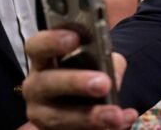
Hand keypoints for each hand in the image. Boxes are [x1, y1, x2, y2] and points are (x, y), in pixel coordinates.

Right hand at [23, 30, 137, 129]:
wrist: (89, 100)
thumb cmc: (90, 71)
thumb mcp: (101, 60)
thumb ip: (108, 60)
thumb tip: (114, 77)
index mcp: (44, 60)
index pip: (37, 46)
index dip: (52, 41)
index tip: (75, 38)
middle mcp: (36, 86)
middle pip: (47, 83)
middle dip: (76, 83)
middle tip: (103, 84)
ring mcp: (41, 113)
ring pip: (58, 117)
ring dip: (90, 116)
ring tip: (115, 115)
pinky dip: (100, 128)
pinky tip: (124, 120)